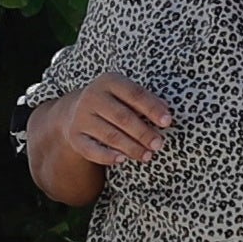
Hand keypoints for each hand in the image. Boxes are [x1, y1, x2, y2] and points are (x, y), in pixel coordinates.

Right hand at [50, 76, 172, 171]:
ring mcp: (81, 117)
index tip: (167, 122)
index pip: (134, 94)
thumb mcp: (126, 94)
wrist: (75, 111)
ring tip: (147, 155)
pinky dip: (107, 156)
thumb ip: (145, 101)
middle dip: (143, 132)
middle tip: (158, 144)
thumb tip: (166, 113)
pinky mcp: (75, 136)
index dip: (152, 108)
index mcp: (109, 81)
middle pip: (123, 117)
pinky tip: (122, 160)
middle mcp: (92, 96)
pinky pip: (92, 150)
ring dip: (131, 148)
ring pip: (110, 135)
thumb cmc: (113, 103)